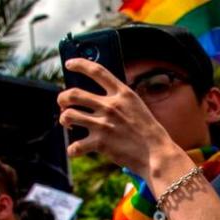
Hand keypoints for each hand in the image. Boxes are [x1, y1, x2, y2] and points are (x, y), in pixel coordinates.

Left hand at [57, 58, 181, 175]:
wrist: (157, 154)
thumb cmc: (148, 132)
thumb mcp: (137, 107)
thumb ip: (119, 100)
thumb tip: (95, 100)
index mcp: (122, 94)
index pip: (97, 71)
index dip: (80, 64)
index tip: (69, 64)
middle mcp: (111, 106)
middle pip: (73, 94)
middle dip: (62, 98)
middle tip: (63, 104)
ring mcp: (104, 124)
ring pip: (69, 116)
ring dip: (64, 119)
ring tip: (68, 123)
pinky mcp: (100, 143)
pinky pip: (75, 146)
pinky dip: (73, 150)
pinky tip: (76, 151)